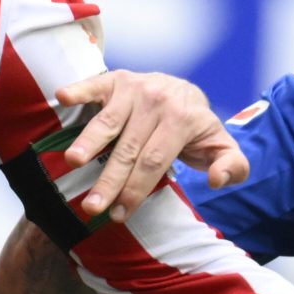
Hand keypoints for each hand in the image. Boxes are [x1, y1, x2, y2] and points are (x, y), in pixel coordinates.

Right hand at [57, 70, 250, 223]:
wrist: (184, 90)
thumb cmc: (197, 129)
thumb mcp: (222, 147)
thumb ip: (232, 166)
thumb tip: (218, 180)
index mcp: (184, 119)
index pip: (155, 161)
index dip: (137, 190)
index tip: (120, 214)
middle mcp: (158, 101)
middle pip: (129, 148)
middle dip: (110, 181)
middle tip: (93, 207)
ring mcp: (135, 88)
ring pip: (108, 122)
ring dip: (89, 142)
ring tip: (73, 162)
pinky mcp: (117, 79)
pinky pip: (95, 85)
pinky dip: (79, 90)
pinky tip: (62, 97)